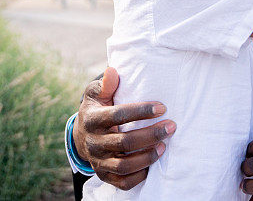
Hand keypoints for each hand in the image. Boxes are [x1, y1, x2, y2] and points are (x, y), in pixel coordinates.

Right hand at [73, 67, 175, 189]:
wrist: (81, 135)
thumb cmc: (96, 108)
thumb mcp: (96, 94)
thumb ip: (106, 84)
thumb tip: (113, 71)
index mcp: (93, 119)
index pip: (118, 115)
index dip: (141, 111)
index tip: (163, 107)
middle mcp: (93, 142)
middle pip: (125, 142)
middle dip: (151, 134)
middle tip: (171, 126)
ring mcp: (98, 161)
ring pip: (124, 165)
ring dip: (147, 156)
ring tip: (164, 146)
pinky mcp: (104, 174)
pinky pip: (122, 182)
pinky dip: (139, 176)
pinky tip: (152, 164)